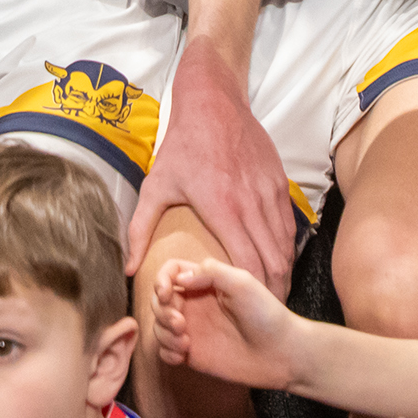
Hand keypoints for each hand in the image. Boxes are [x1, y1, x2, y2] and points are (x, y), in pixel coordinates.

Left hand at [123, 37, 295, 291]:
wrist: (214, 102)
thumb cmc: (181, 146)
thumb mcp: (155, 186)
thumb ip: (140, 229)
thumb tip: (128, 269)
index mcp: (222, 208)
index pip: (246, 265)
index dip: (250, 295)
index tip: (247, 315)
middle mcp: (251, 203)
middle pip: (273, 262)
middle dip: (272, 293)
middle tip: (265, 316)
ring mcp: (270, 192)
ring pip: (286, 245)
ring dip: (283, 273)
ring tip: (274, 297)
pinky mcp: (280, 182)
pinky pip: (289, 225)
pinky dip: (287, 248)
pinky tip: (280, 263)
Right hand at [150, 254, 309, 389]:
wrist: (281, 353)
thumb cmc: (266, 314)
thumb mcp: (242, 282)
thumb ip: (211, 272)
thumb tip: (180, 279)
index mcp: (205, 283)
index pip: (171, 272)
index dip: (161, 280)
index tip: (166, 293)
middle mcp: (195, 304)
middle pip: (158, 300)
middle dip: (161, 311)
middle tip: (181, 324)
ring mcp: (193, 330)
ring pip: (158, 326)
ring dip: (163, 333)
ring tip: (185, 343)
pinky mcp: (193, 354)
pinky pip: (165, 351)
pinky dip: (166, 352)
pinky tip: (183, 355)